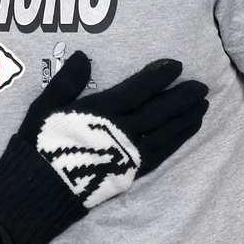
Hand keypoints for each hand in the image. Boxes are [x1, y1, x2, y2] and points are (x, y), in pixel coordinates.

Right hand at [21, 53, 208, 206]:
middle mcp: (120, 130)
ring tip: (203, 104)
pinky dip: (179, 139)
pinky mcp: (131, 171)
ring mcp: (129, 152)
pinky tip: (189, 129)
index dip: (158, 76)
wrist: (41, 188)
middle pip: (159, 110)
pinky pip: (162, 152)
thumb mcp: (45, 106)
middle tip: (202, 85)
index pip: (138, 89)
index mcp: (100, 111)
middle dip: (182, 97)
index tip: (177, 65)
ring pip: (166, 131)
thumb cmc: (41, 143)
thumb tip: (84, 56)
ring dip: (186, 116)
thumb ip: (67, 81)